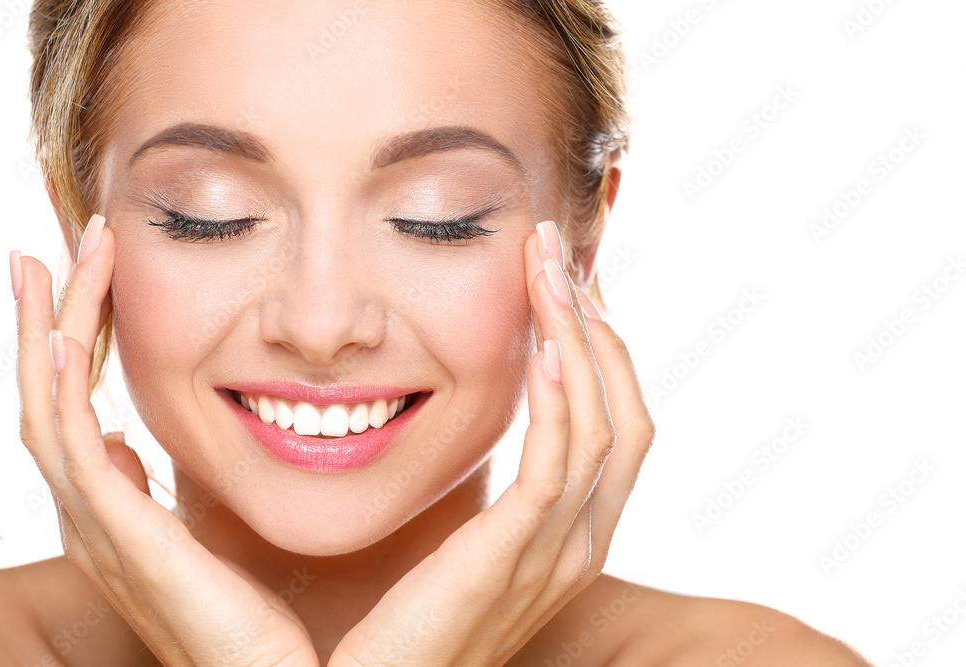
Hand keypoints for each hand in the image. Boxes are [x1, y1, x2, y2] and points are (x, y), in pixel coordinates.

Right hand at [12, 214, 319, 666]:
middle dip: (50, 321)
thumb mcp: (196, 534)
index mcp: (112, 509)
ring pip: (47, 407)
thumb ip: (154, 492)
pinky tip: (58, 329)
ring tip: (46, 261)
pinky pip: (69, 444)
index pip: (74, 409)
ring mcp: (97, 526)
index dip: (73, 344)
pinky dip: (56, 382)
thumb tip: (124, 447)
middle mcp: (92, 513)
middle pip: (48, 398)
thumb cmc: (244, 617)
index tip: (89, 280)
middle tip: (56, 250)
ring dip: (48, 330)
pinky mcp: (119, 536)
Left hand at [327, 220, 654, 665]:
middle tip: (559, 254)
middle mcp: (581, 542)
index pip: (615, 426)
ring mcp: (558, 553)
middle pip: (626, 414)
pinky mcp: (516, 557)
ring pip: (603, 424)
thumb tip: (464, 430)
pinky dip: (562, 398)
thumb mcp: (465, 550)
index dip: (601, 352)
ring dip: (580, 338)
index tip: (566, 289)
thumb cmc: (407, 629)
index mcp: (570, 536)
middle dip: (599, 326)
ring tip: (548, 269)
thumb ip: (486, 499)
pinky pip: (559, 463)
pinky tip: (542, 344)